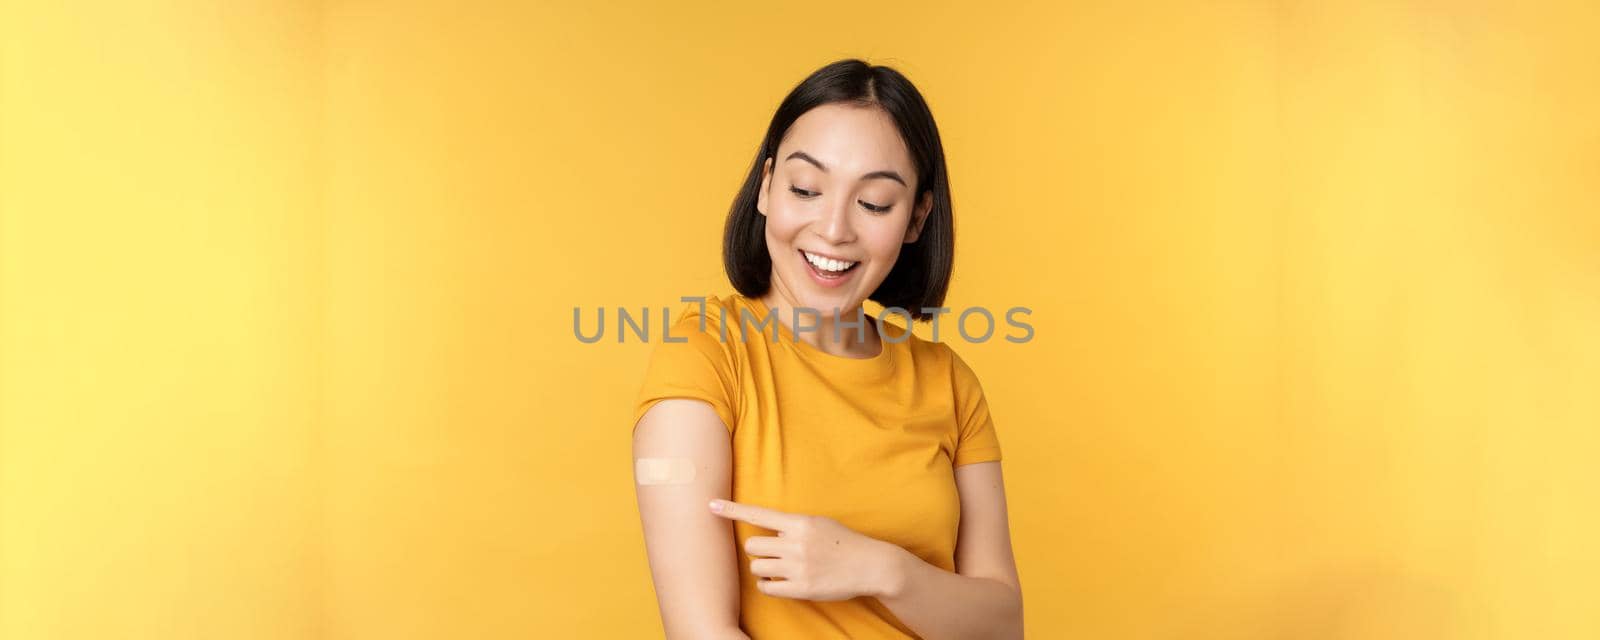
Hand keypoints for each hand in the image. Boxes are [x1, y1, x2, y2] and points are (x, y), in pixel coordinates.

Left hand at [709, 499, 905, 601]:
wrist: (870, 565)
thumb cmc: (844, 541)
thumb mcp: (819, 523)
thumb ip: (793, 525)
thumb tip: (767, 528)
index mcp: (800, 523)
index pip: (759, 514)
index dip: (731, 510)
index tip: (710, 505)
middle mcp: (796, 544)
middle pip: (753, 545)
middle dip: (760, 549)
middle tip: (776, 552)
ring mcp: (798, 568)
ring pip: (757, 567)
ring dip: (763, 568)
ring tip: (782, 567)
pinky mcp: (801, 589)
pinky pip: (767, 587)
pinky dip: (770, 585)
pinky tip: (782, 581)